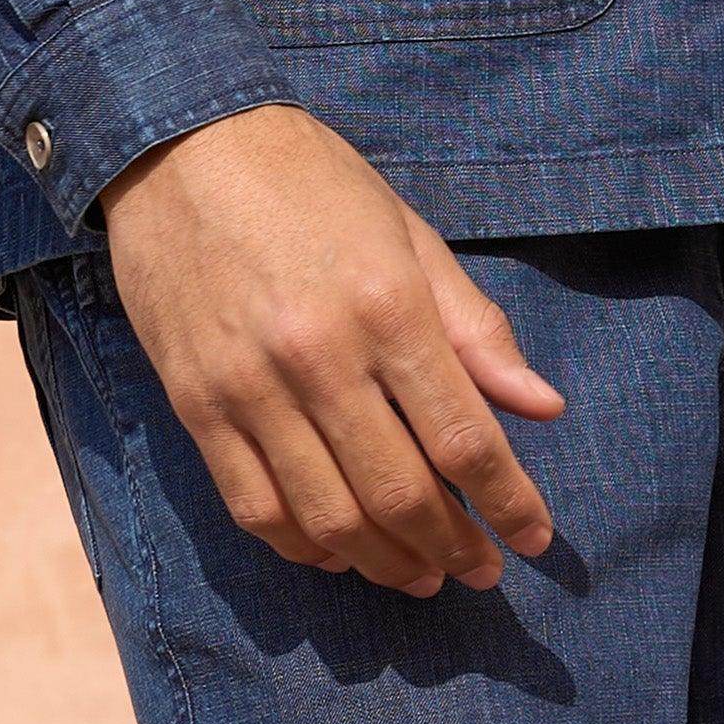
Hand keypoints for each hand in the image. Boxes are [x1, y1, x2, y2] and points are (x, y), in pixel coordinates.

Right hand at [99, 106, 562, 598]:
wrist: (180, 145)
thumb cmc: (310, 182)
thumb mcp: (410, 235)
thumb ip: (476, 328)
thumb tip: (543, 407)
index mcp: (388, 307)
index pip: (464, 437)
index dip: (508, 503)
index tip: (536, 540)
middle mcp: (320, 357)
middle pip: (399, 493)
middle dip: (452, 547)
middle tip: (481, 572)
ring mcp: (250, 388)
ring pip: (328, 517)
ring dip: (383, 563)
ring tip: (419, 577)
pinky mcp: (195, 405)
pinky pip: (253, 505)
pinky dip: (302, 545)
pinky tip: (337, 555)